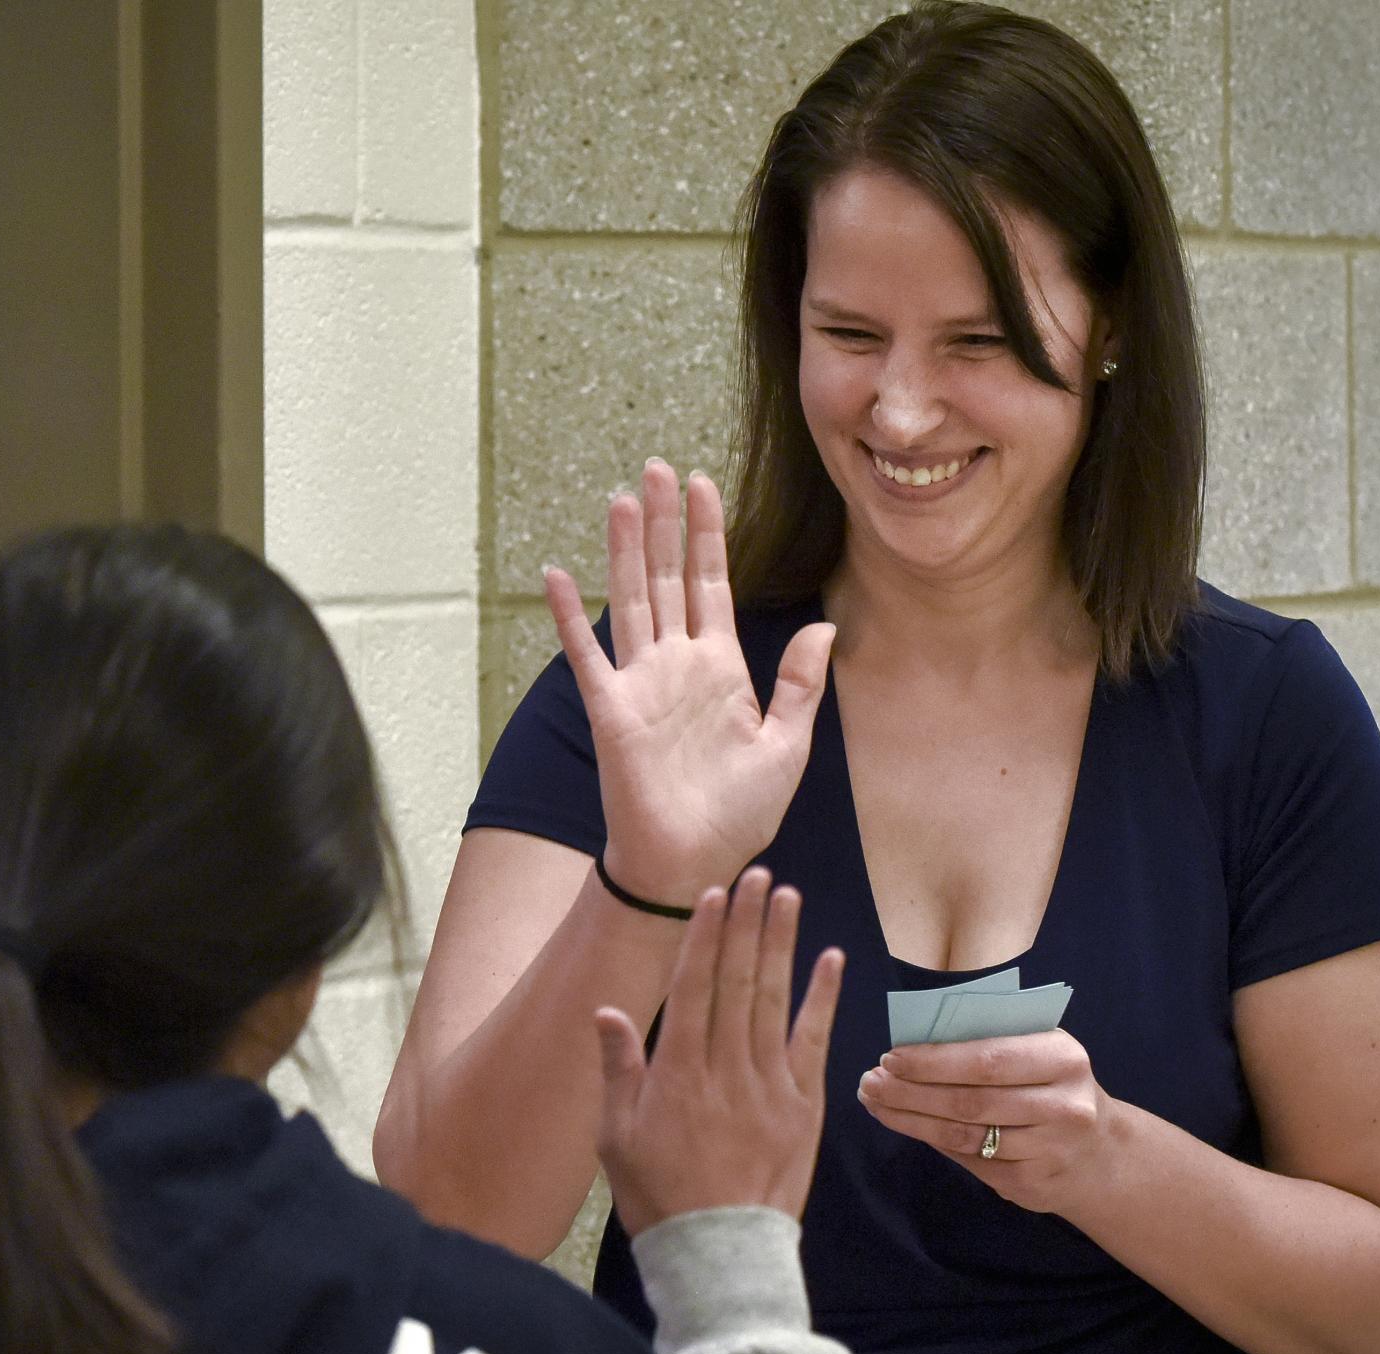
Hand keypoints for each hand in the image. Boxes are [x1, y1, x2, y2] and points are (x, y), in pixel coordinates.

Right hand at [546, 461, 834, 900]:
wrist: (695, 862)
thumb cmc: (739, 813)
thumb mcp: (788, 744)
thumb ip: (799, 684)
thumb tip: (823, 627)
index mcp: (721, 668)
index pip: (712, 584)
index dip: (707, 534)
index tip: (703, 482)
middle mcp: (677, 665)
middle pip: (668, 577)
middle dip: (665, 522)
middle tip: (656, 466)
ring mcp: (641, 684)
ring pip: (632, 600)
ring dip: (626, 550)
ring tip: (622, 498)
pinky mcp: (612, 712)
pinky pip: (588, 655)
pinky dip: (571, 616)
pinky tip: (557, 574)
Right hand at [595, 868, 844, 1228]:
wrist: (718, 1254)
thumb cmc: (658, 1196)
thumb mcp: (615, 1136)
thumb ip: (617, 1069)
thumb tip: (607, 1011)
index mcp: (677, 1075)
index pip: (693, 989)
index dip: (705, 938)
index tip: (715, 895)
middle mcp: (725, 1071)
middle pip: (738, 982)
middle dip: (746, 924)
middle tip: (757, 875)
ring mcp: (769, 1088)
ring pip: (775, 1002)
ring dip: (781, 945)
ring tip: (788, 897)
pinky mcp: (803, 1108)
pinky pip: (814, 1043)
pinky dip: (823, 999)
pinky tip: (830, 959)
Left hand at [855, 1031, 1114, 1213]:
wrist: (1098, 1154)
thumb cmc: (1051, 1087)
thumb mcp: (1039, 1052)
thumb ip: (989, 1043)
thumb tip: (911, 1046)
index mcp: (1062, 1059)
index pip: (987, 1058)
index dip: (933, 1060)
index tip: (890, 1057)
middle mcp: (1063, 1106)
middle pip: (970, 1100)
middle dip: (910, 1091)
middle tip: (869, 1082)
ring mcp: (1050, 1149)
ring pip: (964, 1134)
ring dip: (910, 1118)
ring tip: (875, 1101)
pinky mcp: (1032, 1184)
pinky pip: (970, 1161)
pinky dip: (931, 1141)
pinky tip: (905, 1125)